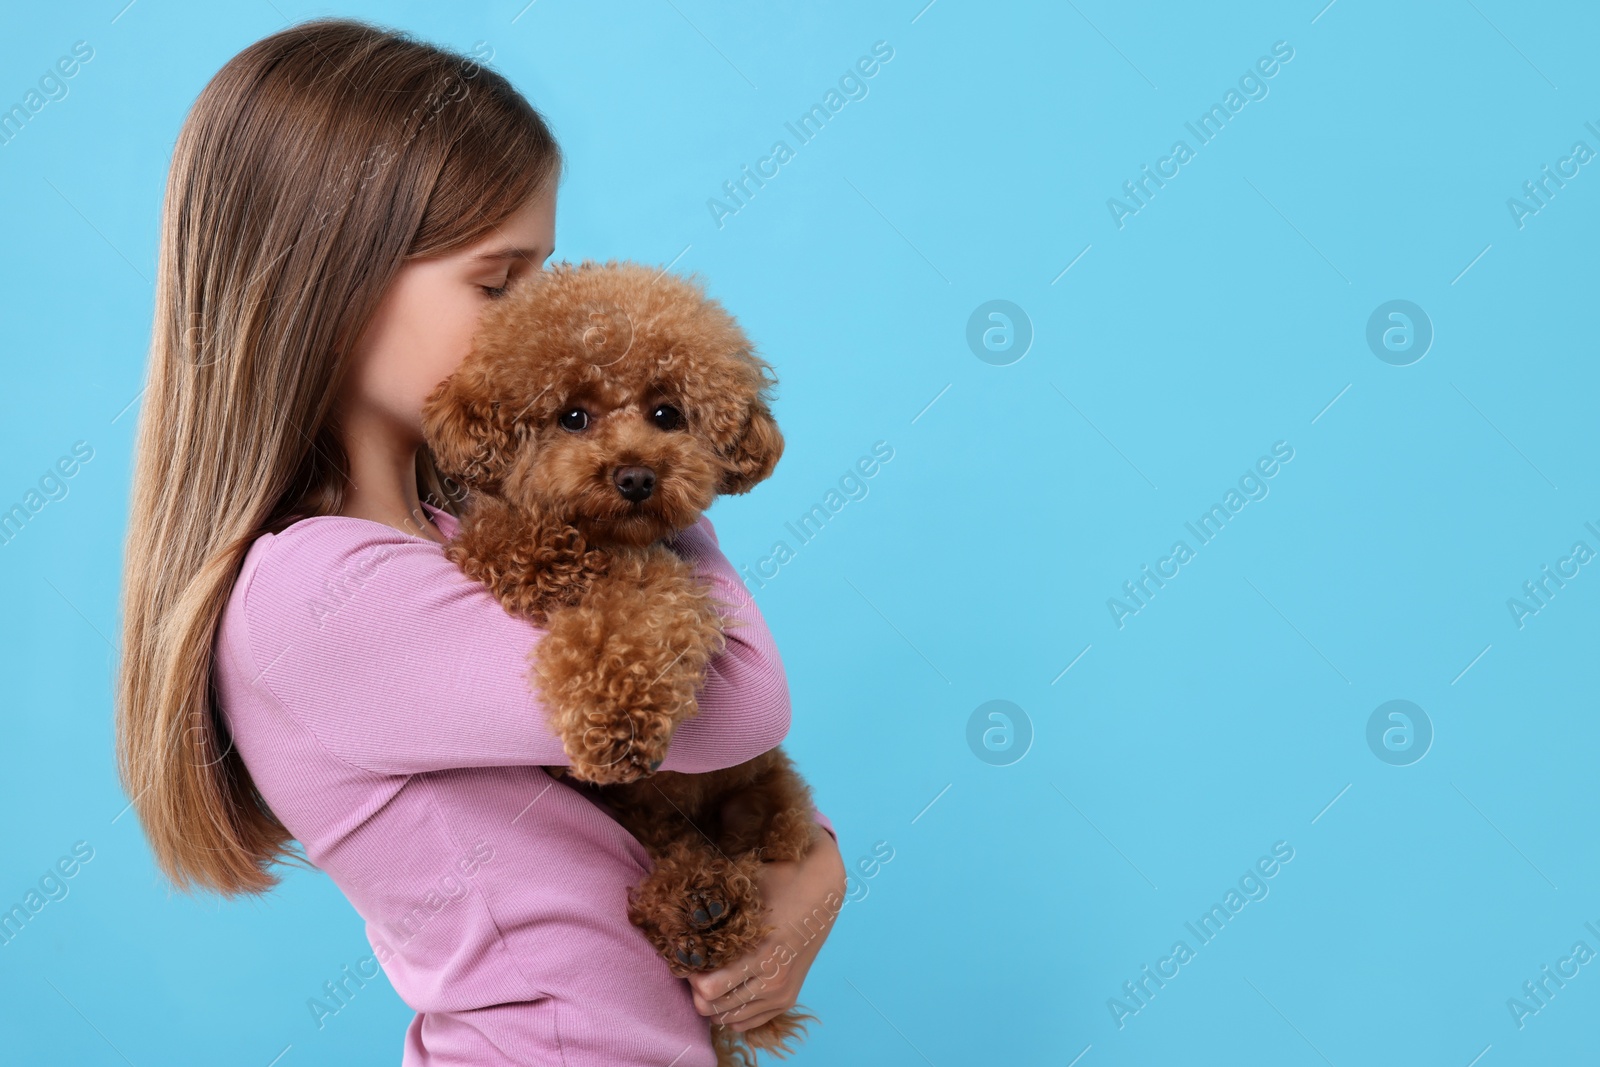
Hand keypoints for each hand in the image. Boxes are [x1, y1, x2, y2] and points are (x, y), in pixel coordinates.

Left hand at [687, 826, 845, 1031]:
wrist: (821, 891)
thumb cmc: (779, 882)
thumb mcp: (746, 890)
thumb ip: (714, 905)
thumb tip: (677, 915)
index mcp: (761, 954)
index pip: (708, 989)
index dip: (690, 973)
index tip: (689, 954)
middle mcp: (772, 981)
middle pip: (714, 1009)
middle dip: (697, 989)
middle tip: (698, 965)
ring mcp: (781, 994)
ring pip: (728, 1019)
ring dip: (713, 1001)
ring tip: (712, 975)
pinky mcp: (787, 1000)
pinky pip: (746, 1024)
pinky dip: (731, 1012)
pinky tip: (728, 989)